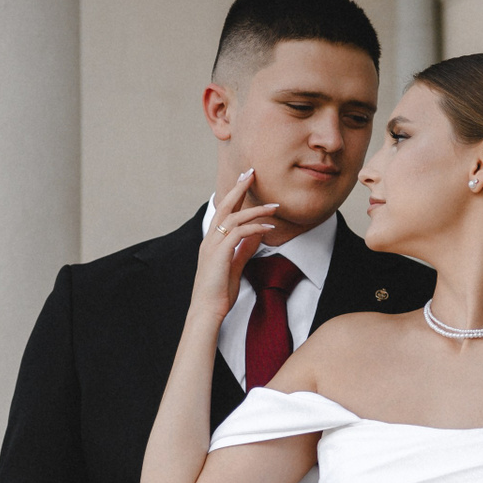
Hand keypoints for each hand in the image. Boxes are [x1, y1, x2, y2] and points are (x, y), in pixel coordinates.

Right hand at [193, 168, 279, 321]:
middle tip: (251, 173)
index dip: (235, 194)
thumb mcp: (235, 265)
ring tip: (274, 207)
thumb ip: (244, 248)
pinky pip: (239, 233)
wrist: (207, 309)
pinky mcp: (219, 253)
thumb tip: (258, 234)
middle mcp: (210, 239)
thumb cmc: (219, 291)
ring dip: (256, 209)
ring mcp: (213, 245)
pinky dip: (255, 227)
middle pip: (224, 205)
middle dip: (239, 188)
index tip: (246, 180)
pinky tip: (268, 227)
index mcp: (212, 241)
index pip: (224, 211)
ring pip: (233, 217)